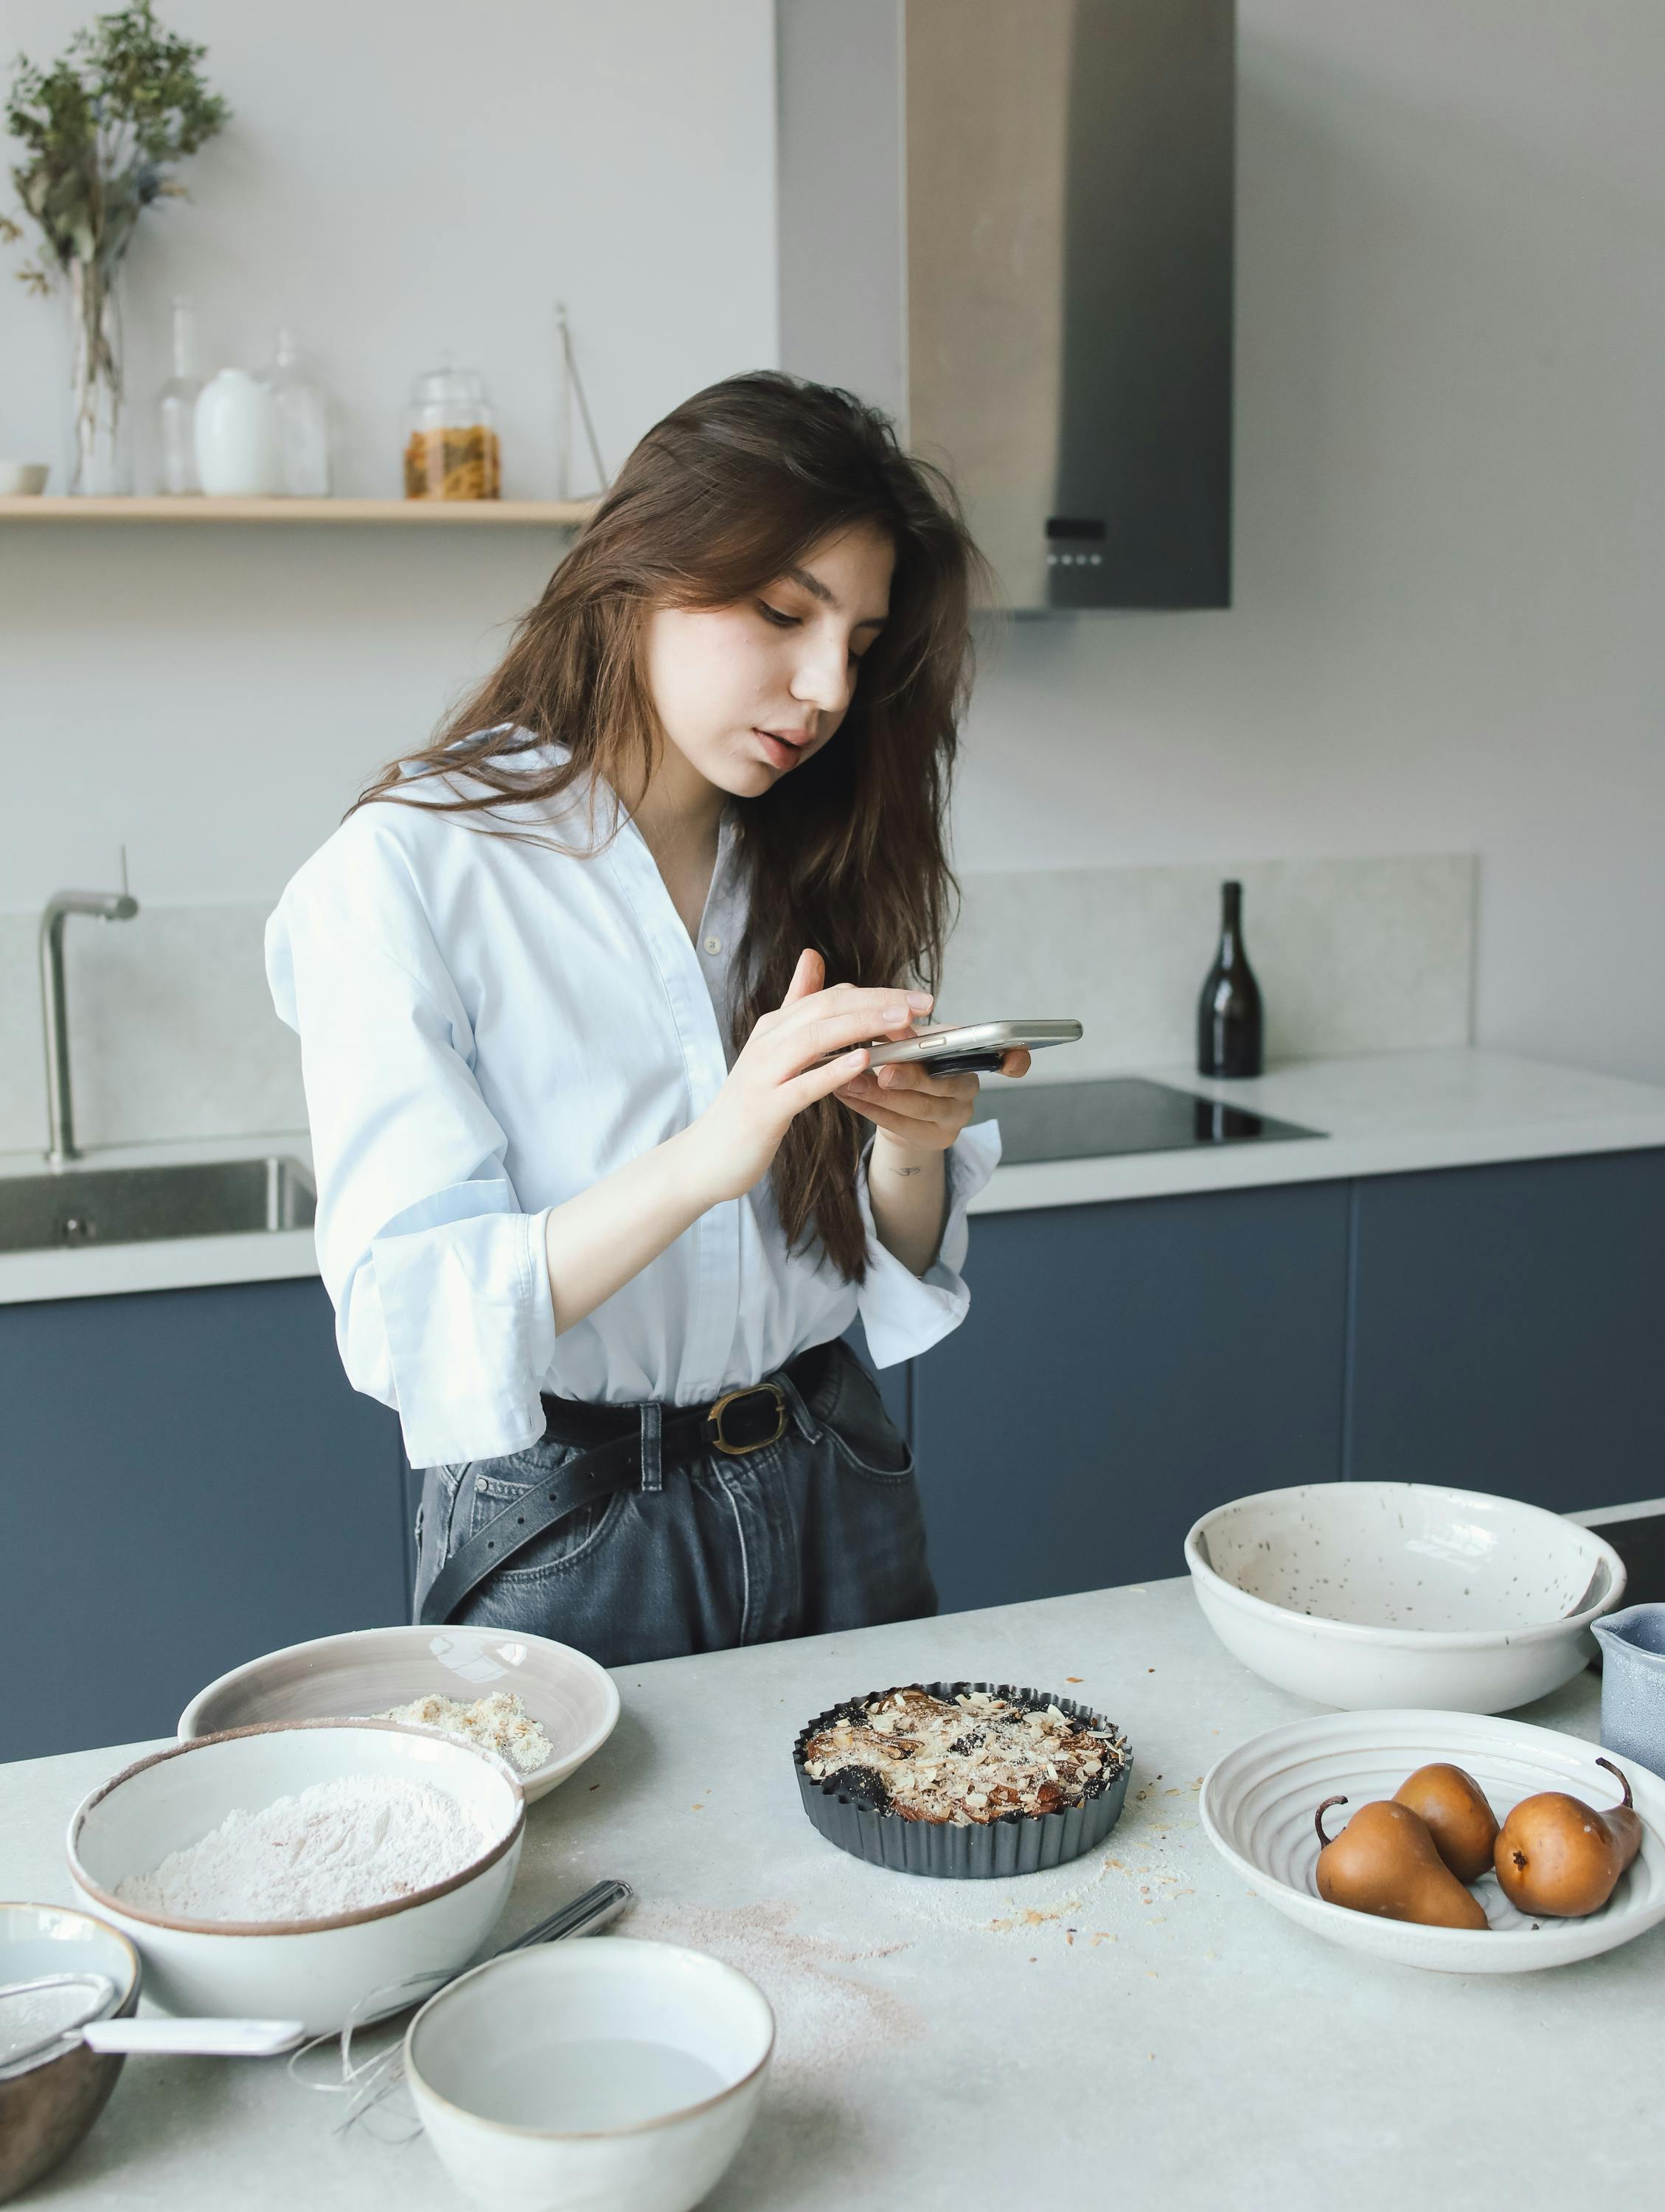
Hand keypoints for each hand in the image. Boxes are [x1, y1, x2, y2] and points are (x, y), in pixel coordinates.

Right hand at [685, 950, 931, 1204]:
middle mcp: (768, 1042)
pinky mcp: (765, 1108)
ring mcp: (764, 1074)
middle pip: (827, 1008)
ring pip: (816, 1038)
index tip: (915, 1000)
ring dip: (862, 1026)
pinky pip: (802, 1085)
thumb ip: (796, 1005)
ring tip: (900, 1022)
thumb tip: (812, 956)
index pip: (830, 997)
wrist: (709, 1154)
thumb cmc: (751, 1103)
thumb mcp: (775, 1049)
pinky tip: (862, 1063)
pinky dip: (833, 1071)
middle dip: (878, 1002)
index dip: (875, 994)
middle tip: (922, 1004)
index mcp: (775, 1027)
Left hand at [837, 1046, 1032, 1161]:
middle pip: (945, 1083)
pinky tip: (847, 1095)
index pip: (1008, 1058)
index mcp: (971, 1055)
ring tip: (848, 1080)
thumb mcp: (913, 1044)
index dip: (1015, 1060)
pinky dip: (869, 1108)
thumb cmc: (908, 1065)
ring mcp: (955, 1116)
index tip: (1013, 1058)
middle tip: (884, 1070)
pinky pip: (899, 1125)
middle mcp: (969, 1086)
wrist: (899, 1108)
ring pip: (917, 1107)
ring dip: (879, 1094)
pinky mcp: (936, 1139)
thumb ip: (906, 1030)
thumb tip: (887, 1012)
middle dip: (913, 1077)